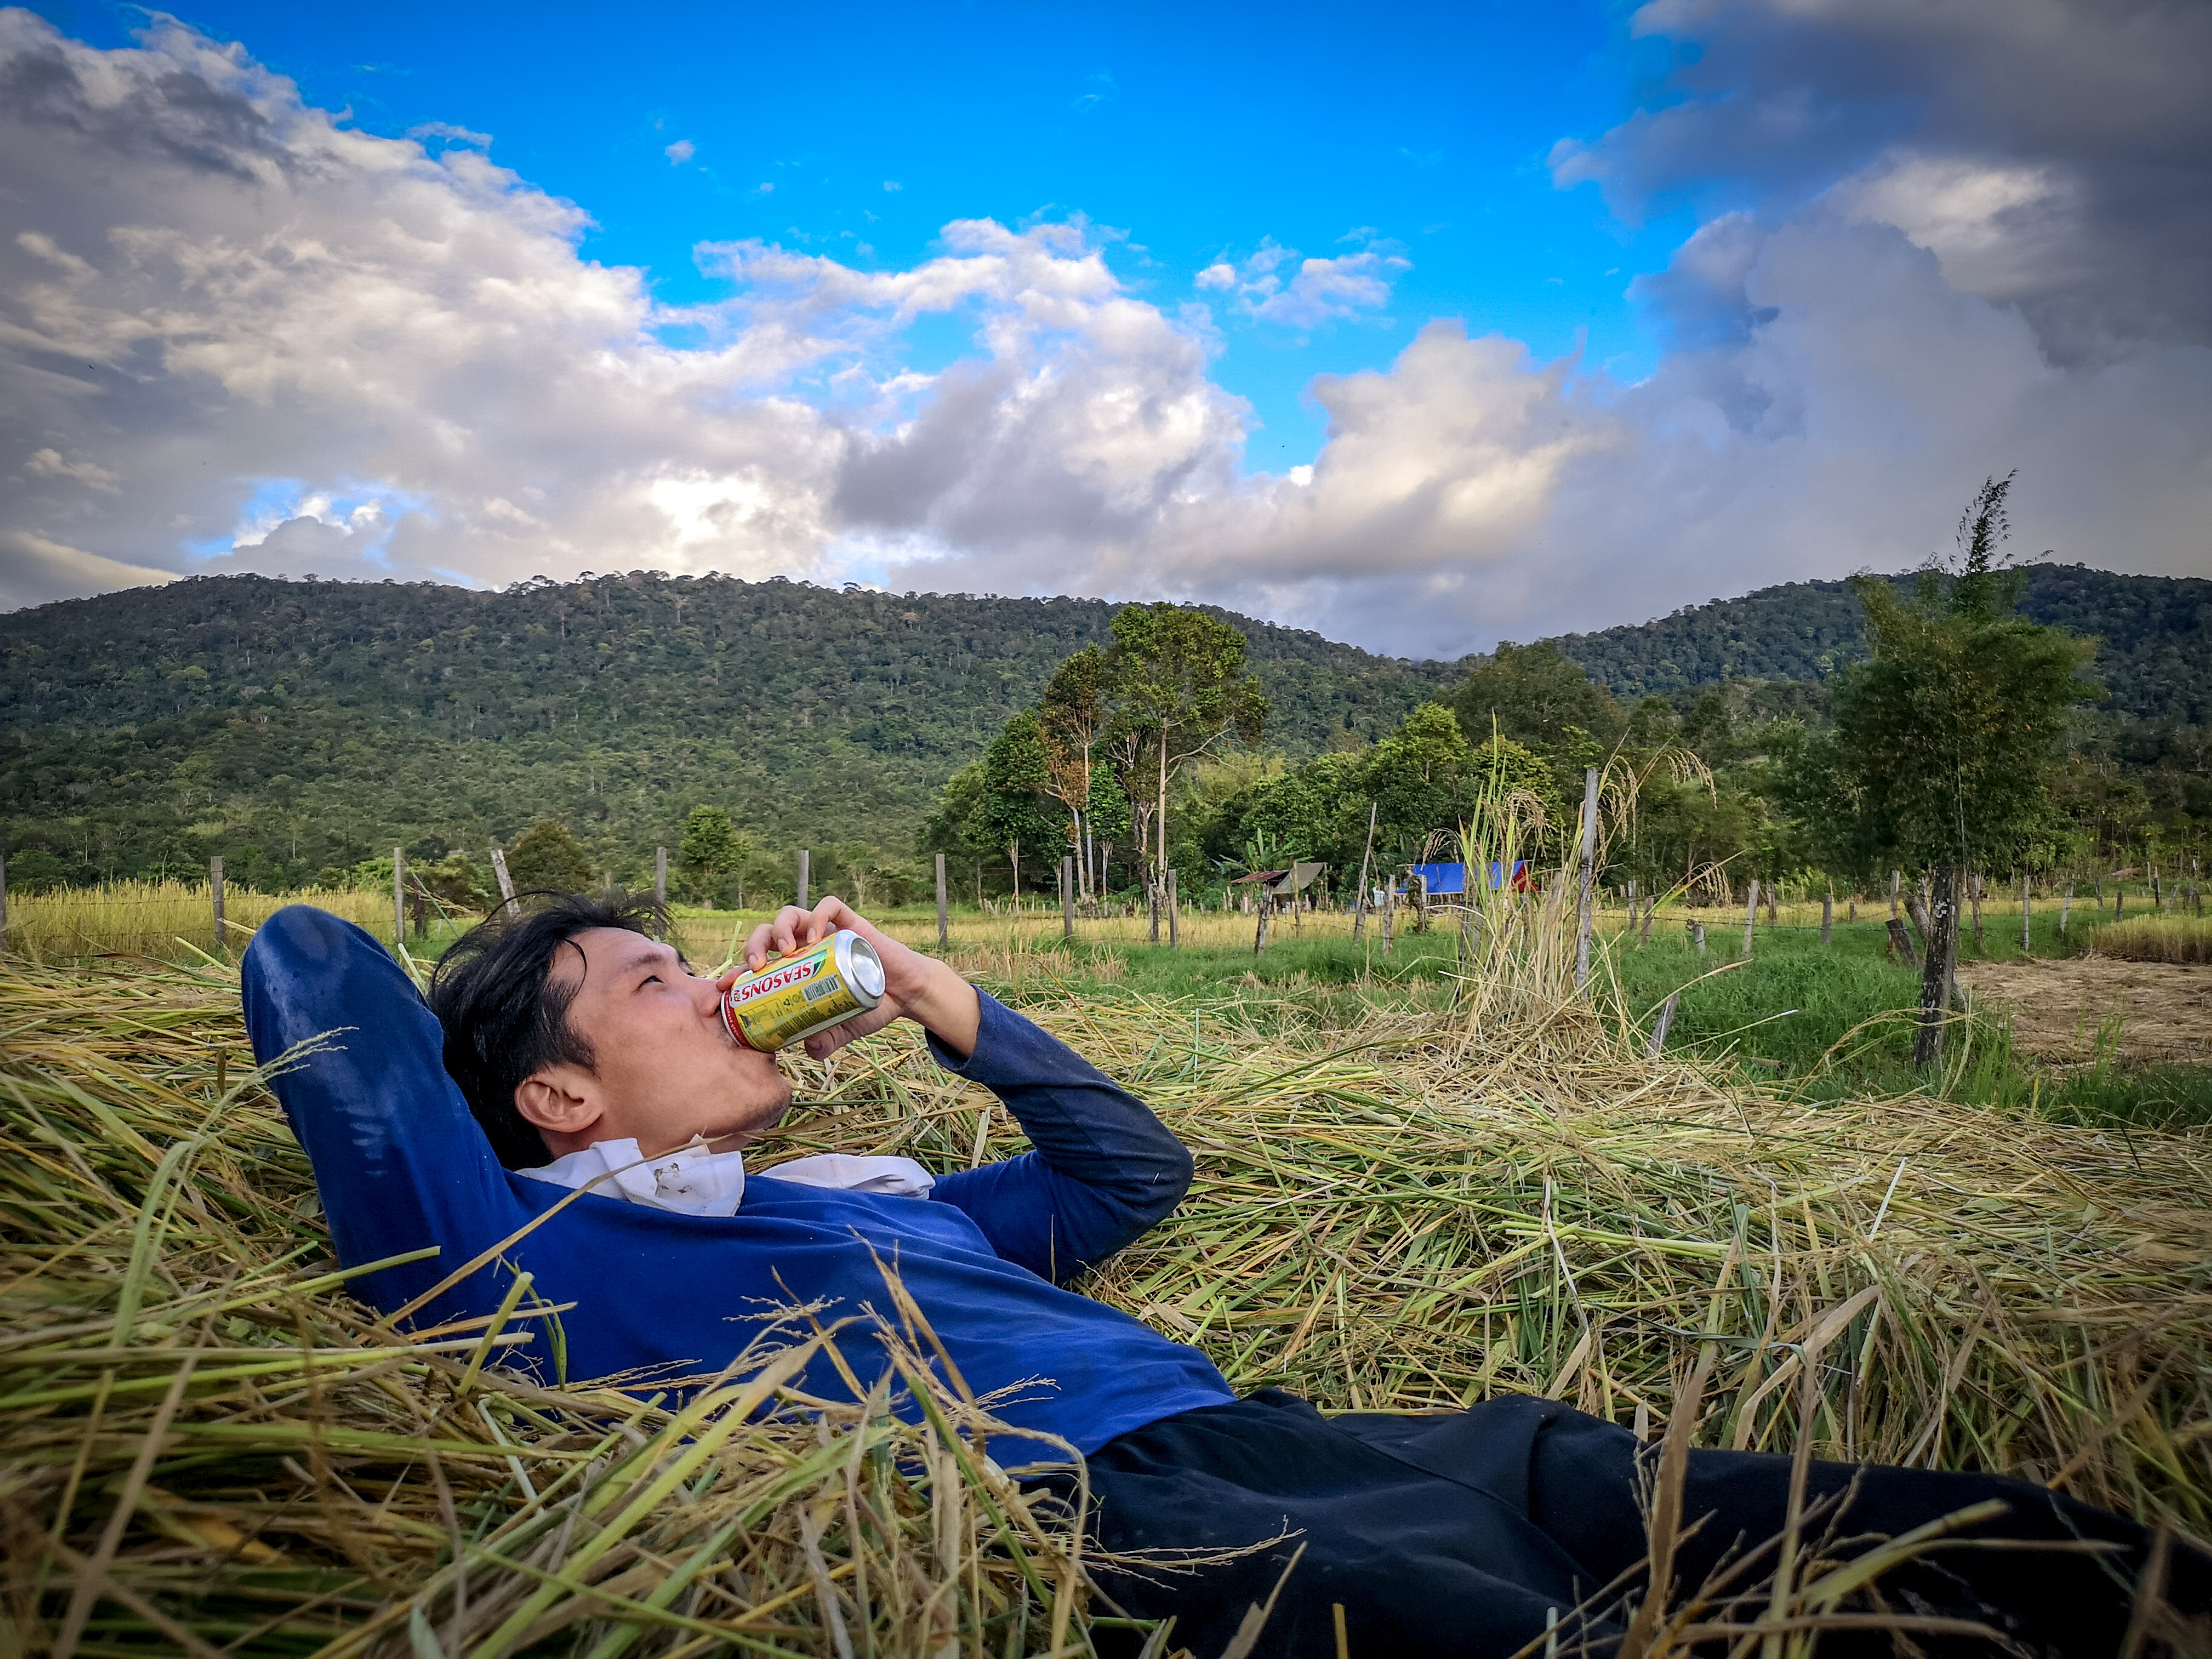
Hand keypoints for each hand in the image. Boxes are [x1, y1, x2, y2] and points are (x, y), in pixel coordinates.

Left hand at [736, 896, 979, 1060]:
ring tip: (786, 950)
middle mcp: (805, 947)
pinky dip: (817, 915)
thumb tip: (809, 1050)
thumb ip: (826, 1039)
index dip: (737, 972)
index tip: (725, 988)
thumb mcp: (842, 1029)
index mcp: (796, 970)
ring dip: (780, 929)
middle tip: (757, 967)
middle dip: (754, 945)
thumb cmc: (869, 1008)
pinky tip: (815, 935)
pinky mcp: (850, 921)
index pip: (758, 963)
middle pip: (766, 933)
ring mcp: (825, 932)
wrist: (905, 995)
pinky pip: (828, 906)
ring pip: (790, 914)